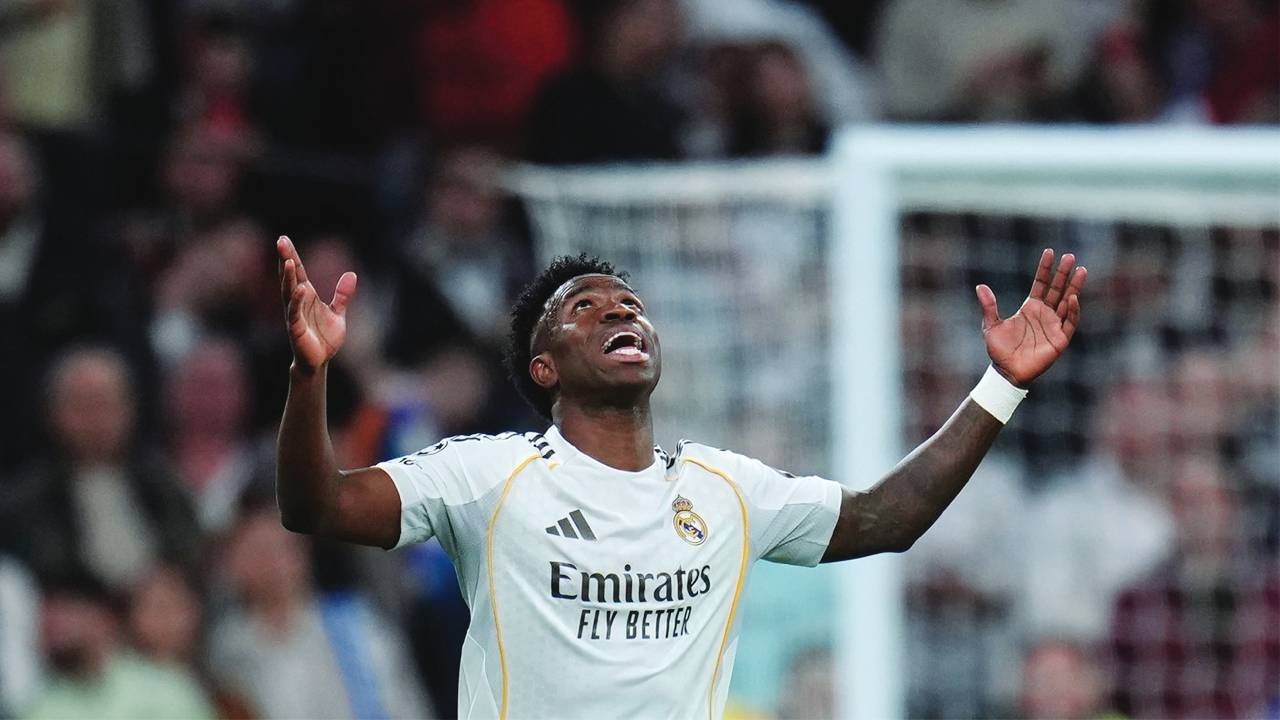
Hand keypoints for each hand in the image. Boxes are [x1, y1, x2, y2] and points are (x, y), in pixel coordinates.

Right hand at [277, 235, 356, 372]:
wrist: (320, 361)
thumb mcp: (337, 313)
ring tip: (286, 261)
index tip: (284, 239)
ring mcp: (294, 315)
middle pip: (289, 277)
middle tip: (280, 241)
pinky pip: (295, 312)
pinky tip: (300, 289)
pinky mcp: (296, 329)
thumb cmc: (324, 337)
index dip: (291, 256)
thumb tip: (351, 274)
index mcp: (306, 296)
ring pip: (289, 292)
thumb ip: (342, 295)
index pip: (297, 272)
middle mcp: (297, 302)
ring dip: (287, 277)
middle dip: (285, 259)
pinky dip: (297, 301)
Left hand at [976, 248, 1085, 385]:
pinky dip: (1072, 310)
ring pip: (1067, 302)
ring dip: (1074, 287)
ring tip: (1081, 270)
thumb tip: (980, 286)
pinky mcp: (1059, 339)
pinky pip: (1069, 322)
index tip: (1049, 252)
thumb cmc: (1000, 350)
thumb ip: (989, 306)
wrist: (1006, 372)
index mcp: (1030, 307)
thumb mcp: (991, 325)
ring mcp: (1053, 325)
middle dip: (1064, 273)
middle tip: (1070, 257)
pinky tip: (1072, 298)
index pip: (1040, 283)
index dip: (1045, 268)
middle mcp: (1044, 313)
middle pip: (1057, 289)